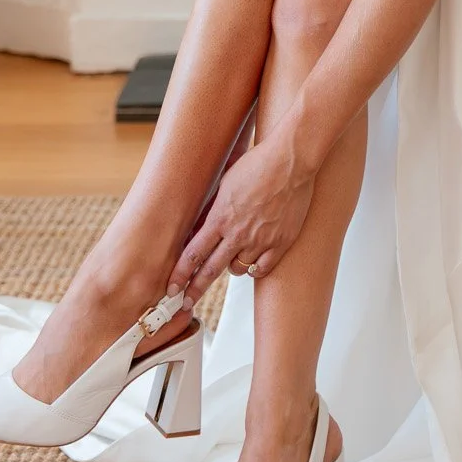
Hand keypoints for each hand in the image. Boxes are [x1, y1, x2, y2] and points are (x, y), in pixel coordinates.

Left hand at [168, 140, 314, 299]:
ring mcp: (260, 240)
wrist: (290, 160)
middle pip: (211, 270)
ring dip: (231, 268)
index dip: (180, 274)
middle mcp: (238, 234)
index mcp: (220, 218)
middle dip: (195, 288)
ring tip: (231, 261)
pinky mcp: (281, 242)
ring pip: (238, 269)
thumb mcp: (226, 183)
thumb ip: (214, 208)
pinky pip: (263, 268)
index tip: (171, 289)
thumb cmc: (257, 164)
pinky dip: (256, 268)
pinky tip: (253, 263)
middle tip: (186, 302)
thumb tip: (202, 225)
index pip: (193, 254)